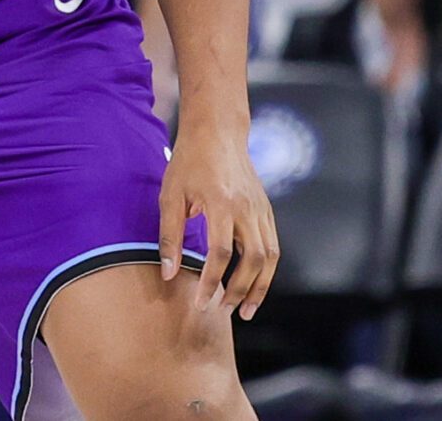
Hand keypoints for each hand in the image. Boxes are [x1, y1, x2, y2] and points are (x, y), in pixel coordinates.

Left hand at [161, 117, 278, 318]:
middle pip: (253, 259)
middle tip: (222, 311)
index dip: (212, 281)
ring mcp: (261, 209)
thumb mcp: (170, 195)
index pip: (221, 252)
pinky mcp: (266, 210)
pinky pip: (272, 247)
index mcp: (221, 202)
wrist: (217, 132)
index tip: (201, 303)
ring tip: (245, 310)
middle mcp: (247, 208)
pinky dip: (266, 271)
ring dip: (260, 287)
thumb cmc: (188, 162)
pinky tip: (253, 285)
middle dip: (240, 291)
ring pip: (270, 257)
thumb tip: (168, 275)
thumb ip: (169, 237)